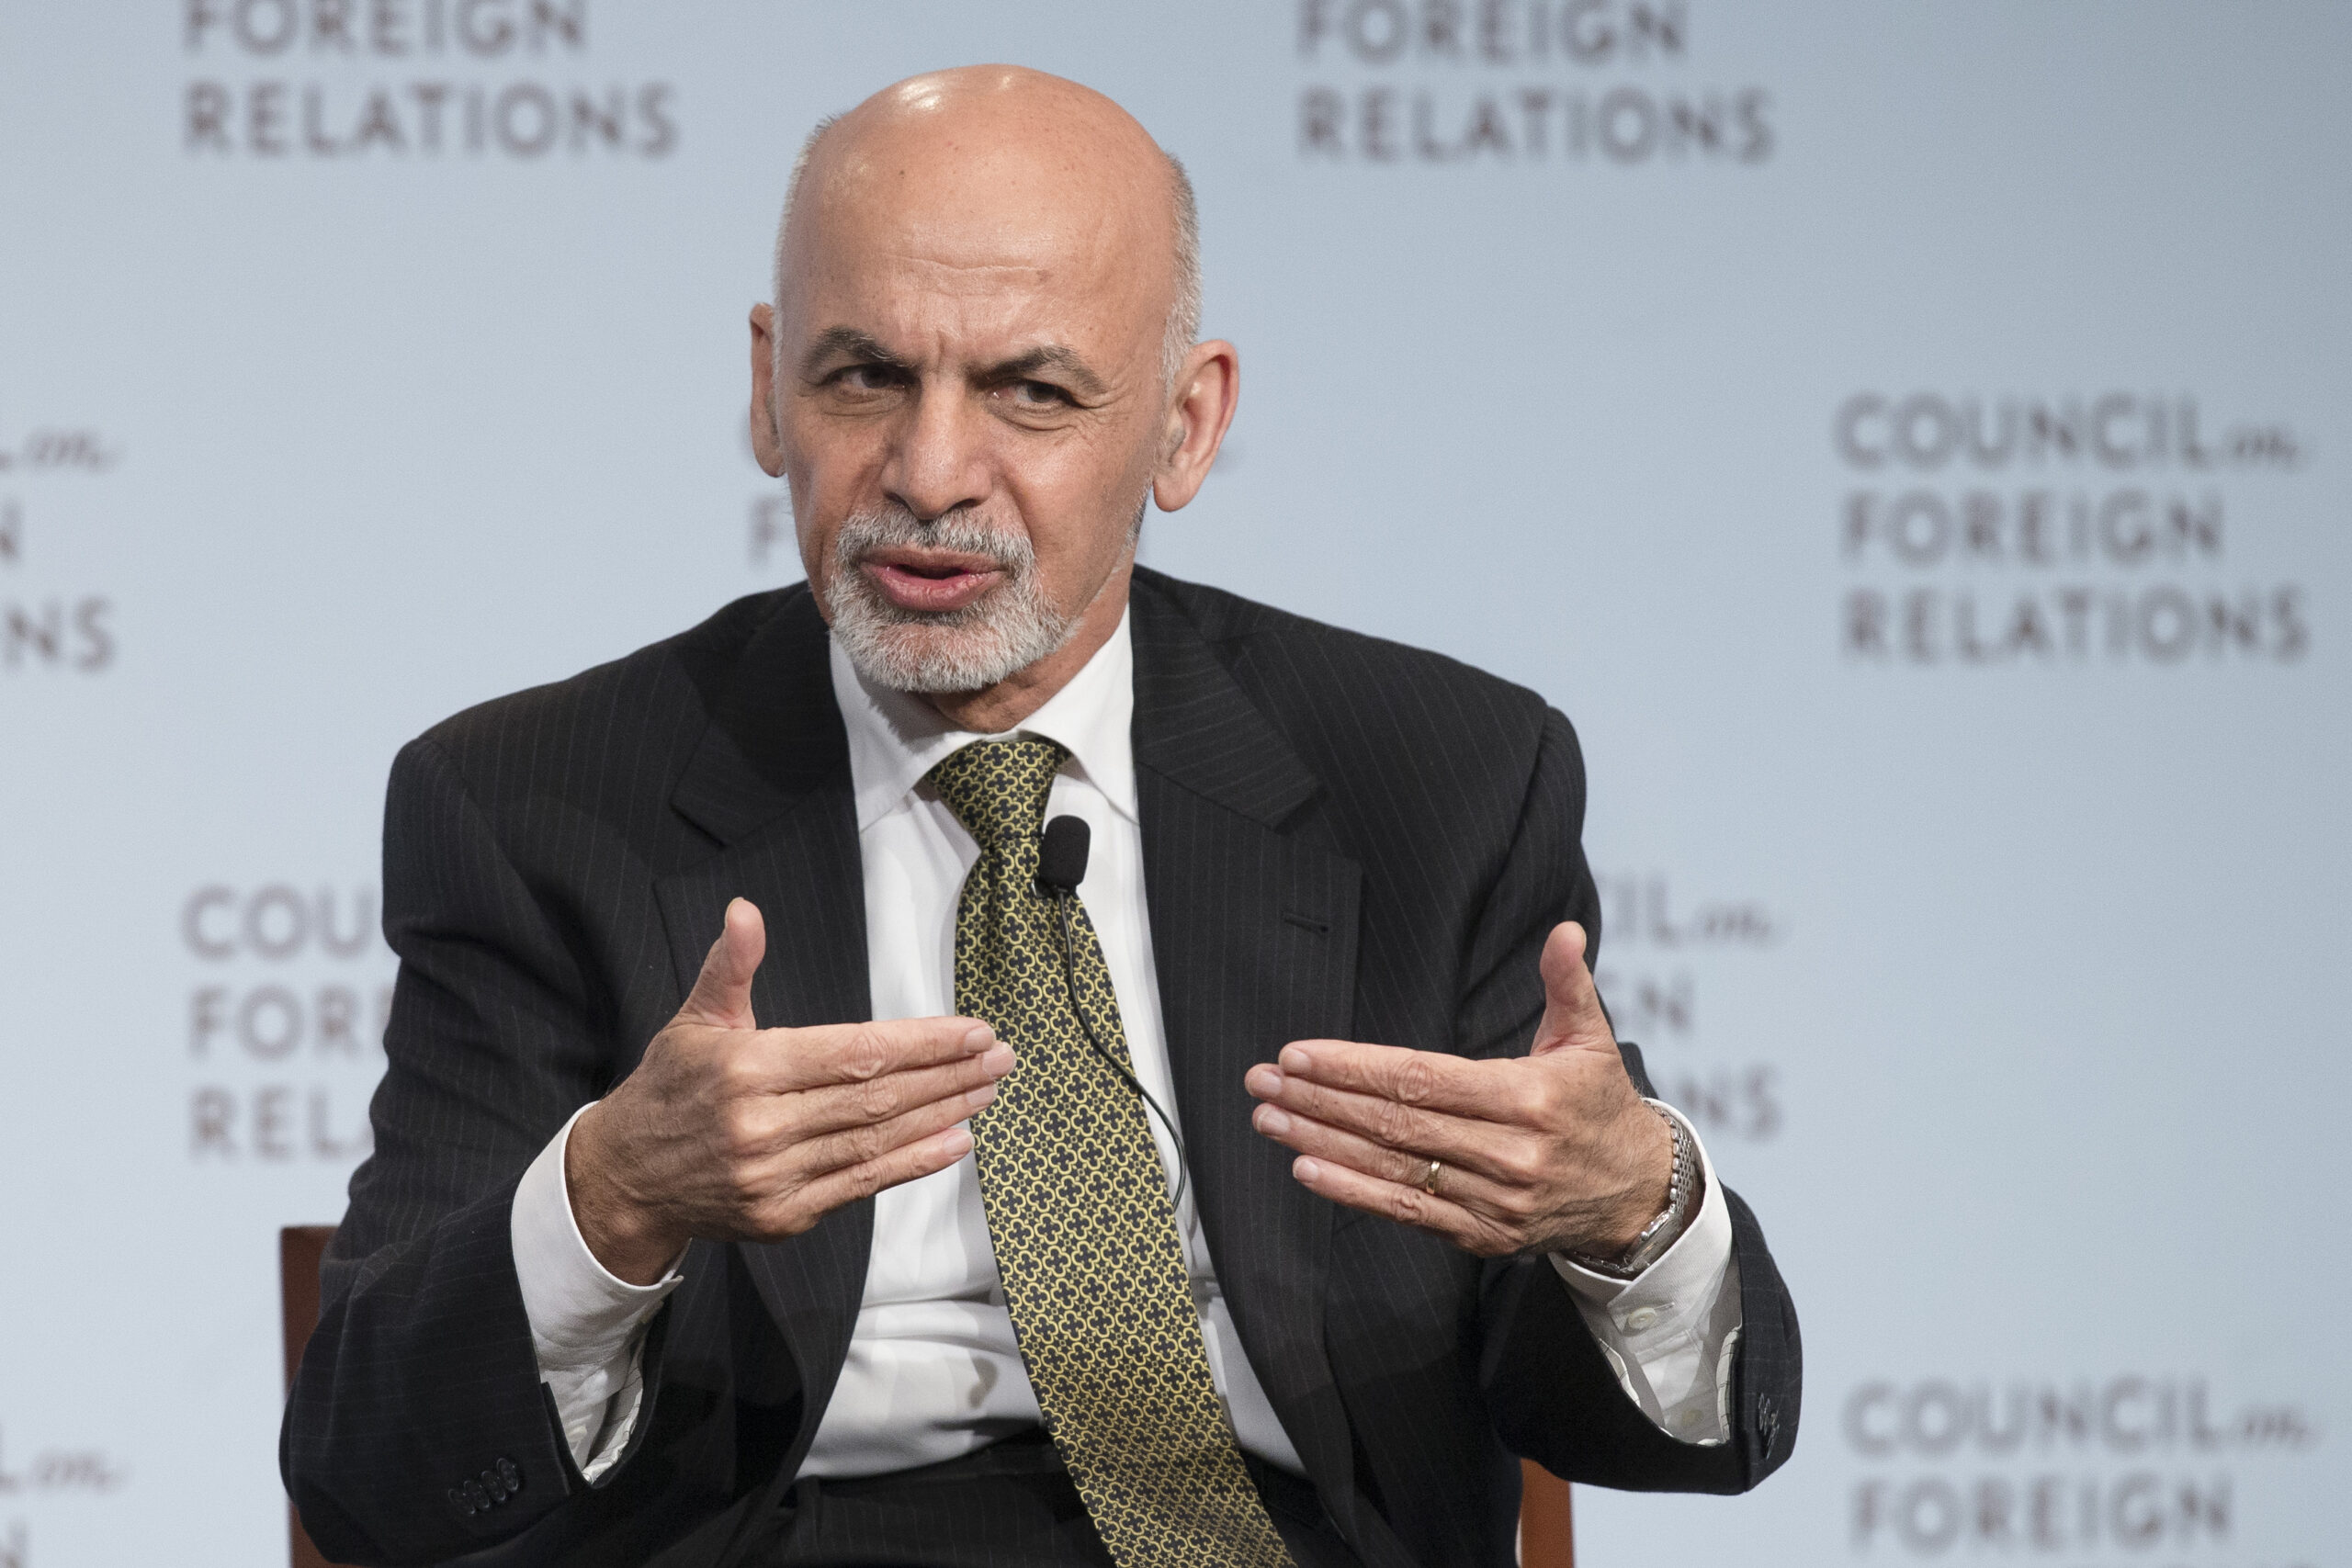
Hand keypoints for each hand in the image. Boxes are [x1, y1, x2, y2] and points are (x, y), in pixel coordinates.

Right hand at [566, 898, 1015, 1282]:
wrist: (627, 1178)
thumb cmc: (672, 1088)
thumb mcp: (695, 1019)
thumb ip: (730, 966)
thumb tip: (745, 912)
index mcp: (747, 1068)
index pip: (854, 1052)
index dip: (920, 1043)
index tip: (971, 1030)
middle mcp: (762, 1126)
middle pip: (877, 1098)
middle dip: (948, 1074)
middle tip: (1000, 1055)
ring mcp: (774, 1177)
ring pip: (877, 1141)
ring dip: (942, 1114)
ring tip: (988, 1088)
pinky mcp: (784, 1216)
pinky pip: (863, 1184)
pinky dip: (914, 1163)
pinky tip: (955, 1141)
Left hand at [1244, 922, 1672, 1259]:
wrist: (1637, 1195)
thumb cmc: (1600, 1105)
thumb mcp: (1591, 1038)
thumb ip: (1567, 983)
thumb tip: (1563, 931)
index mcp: (1529, 1098)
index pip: (1423, 1078)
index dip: (1355, 1068)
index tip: (1299, 1054)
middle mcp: (1508, 1154)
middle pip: (1396, 1123)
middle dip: (1320, 1098)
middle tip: (1262, 1080)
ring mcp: (1492, 1201)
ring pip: (1390, 1167)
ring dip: (1320, 1141)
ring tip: (1269, 1117)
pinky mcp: (1480, 1235)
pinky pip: (1404, 1212)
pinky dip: (1351, 1191)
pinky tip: (1307, 1168)